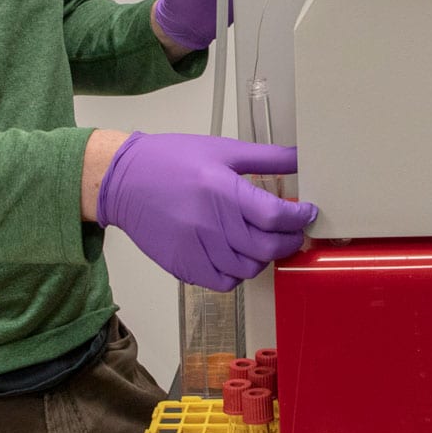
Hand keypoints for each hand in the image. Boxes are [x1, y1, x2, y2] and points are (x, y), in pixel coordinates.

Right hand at [95, 132, 316, 290]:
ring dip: (265, 257)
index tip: (308, 213)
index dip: (299, 217)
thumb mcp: (222, 150)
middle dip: (289, 240)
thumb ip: (267, 157)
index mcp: (223, 191)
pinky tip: (238, 255)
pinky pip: (224, 282)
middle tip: (293, 231)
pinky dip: (238, 273)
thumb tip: (301, 157)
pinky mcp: (184, 265)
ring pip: (248, 268)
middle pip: (267, 247)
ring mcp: (196, 249)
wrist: (123, 181)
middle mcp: (211, 224)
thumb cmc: (171, 160)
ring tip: (264, 241)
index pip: (275, 216)